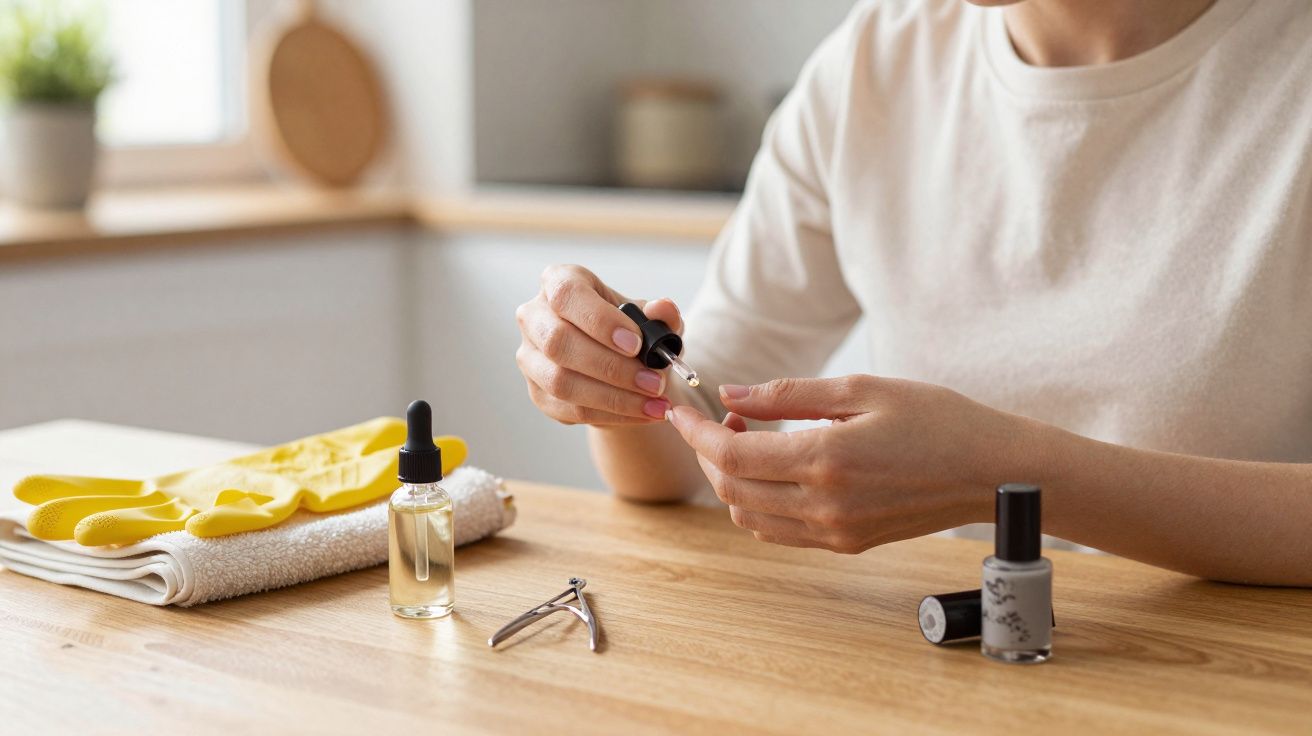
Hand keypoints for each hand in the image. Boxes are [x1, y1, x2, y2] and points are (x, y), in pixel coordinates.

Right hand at [516, 264, 680, 425]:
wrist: (620, 367)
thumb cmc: (631, 332)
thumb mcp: (652, 318)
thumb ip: (662, 314)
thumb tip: (664, 309)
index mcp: (560, 282)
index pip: (567, 294)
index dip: (599, 320)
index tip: (636, 344)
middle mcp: (535, 316)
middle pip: (558, 342)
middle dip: (611, 367)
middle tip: (654, 382)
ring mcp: (530, 357)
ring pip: (560, 381)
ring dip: (613, 397)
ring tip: (654, 402)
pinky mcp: (538, 393)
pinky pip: (569, 409)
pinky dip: (611, 415)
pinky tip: (641, 413)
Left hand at [667, 375, 1042, 552]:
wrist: (993, 472)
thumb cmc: (938, 420)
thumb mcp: (862, 389)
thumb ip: (790, 394)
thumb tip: (733, 393)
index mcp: (824, 460)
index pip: (732, 454)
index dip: (696, 433)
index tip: (680, 411)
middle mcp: (822, 505)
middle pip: (731, 488)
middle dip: (708, 453)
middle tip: (719, 418)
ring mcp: (833, 531)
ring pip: (749, 515)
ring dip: (731, 479)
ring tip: (751, 438)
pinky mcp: (846, 543)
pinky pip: (778, 530)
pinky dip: (758, 502)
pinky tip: (774, 469)